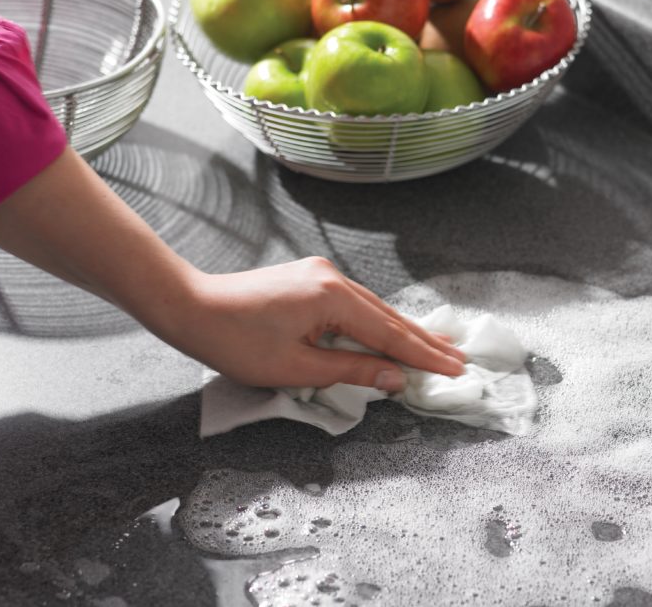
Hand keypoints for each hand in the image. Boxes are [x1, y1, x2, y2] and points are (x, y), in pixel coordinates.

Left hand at [154, 257, 466, 390]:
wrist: (192, 306)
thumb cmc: (236, 341)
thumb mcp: (296, 367)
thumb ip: (351, 369)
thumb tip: (394, 377)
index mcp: (332, 297)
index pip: (389, 332)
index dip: (423, 354)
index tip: (455, 367)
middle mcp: (333, 278)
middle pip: (387, 316)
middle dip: (423, 340)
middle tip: (459, 357)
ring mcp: (321, 275)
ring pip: (372, 308)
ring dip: (402, 330)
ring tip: (436, 345)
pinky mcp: (310, 279)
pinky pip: (354, 304)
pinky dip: (376, 322)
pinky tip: (391, 331)